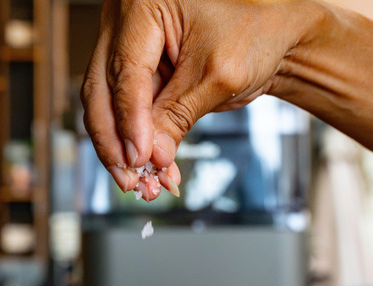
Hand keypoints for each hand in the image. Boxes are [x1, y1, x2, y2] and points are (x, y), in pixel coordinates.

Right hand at [81, 0, 299, 200]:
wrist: (271, 38)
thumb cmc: (252, 36)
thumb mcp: (218, 77)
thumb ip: (179, 116)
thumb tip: (151, 156)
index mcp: (145, 6)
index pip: (126, 70)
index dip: (130, 119)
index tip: (139, 156)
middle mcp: (126, 23)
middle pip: (101, 90)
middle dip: (114, 142)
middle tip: (129, 178)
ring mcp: (127, 48)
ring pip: (107, 107)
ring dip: (122, 150)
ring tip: (142, 183)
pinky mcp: (137, 74)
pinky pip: (127, 114)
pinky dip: (138, 144)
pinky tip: (152, 169)